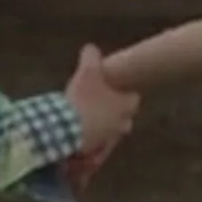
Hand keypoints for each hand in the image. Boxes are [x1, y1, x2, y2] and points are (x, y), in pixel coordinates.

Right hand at [66, 43, 140, 164]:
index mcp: (127, 106)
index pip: (134, 98)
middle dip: (114, 111)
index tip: (114, 88)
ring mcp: (111, 141)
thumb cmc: (84, 99)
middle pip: (124, 117)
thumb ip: (91, 56)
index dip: (124, 92)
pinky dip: (92, 139)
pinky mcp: (98, 153)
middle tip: (98, 102)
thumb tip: (91, 48)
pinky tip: (78, 132)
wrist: (68, 131)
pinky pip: (99, 145)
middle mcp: (124, 125)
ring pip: (111, 131)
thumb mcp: (87, 71)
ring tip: (86, 118)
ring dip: (102, 125)